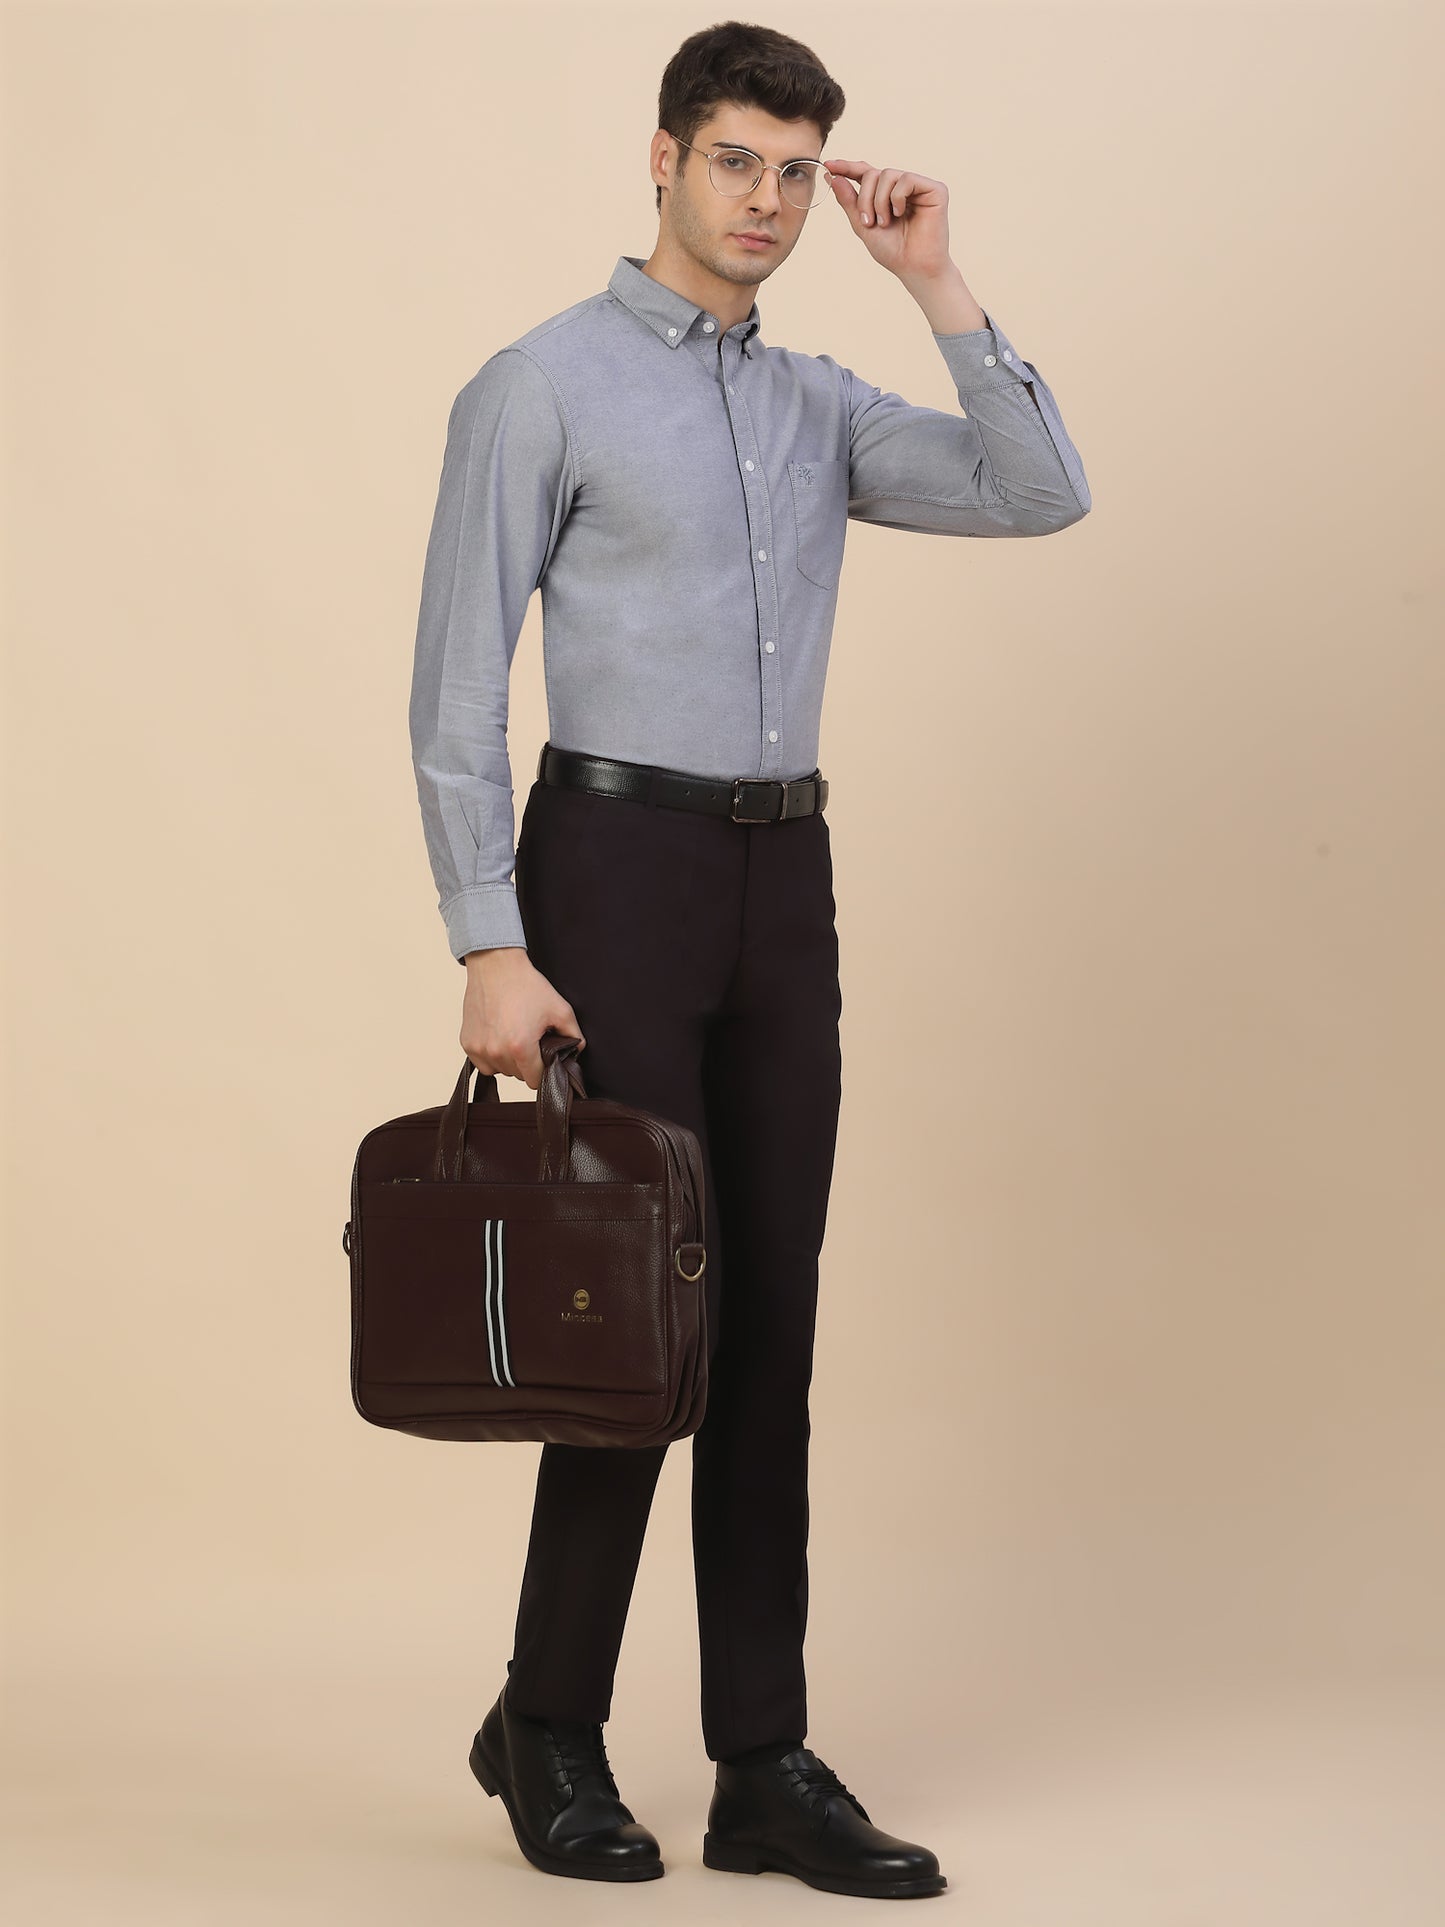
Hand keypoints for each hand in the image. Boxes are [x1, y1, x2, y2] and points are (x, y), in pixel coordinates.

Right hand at [461, 946, 584, 1091]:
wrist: (495, 966)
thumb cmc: (526, 985)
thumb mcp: (560, 1009)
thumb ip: (574, 1035)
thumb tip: (577, 1051)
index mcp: (521, 1048)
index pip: (535, 1081)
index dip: (544, 1072)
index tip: (545, 1058)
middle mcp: (497, 1052)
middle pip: (518, 1076)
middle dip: (527, 1063)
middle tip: (530, 1039)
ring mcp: (479, 1049)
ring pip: (500, 1071)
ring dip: (509, 1061)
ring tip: (514, 1036)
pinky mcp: (467, 1043)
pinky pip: (483, 1063)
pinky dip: (492, 1056)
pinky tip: (499, 1036)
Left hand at [822, 157, 952, 281]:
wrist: (914, 267)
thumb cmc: (892, 251)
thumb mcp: (863, 226)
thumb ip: (849, 201)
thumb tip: (833, 177)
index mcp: (885, 194)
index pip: (864, 173)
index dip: (847, 167)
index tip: (828, 165)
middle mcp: (901, 186)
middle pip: (873, 173)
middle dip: (864, 198)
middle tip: (868, 222)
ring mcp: (918, 186)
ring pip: (887, 174)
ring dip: (879, 200)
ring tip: (885, 222)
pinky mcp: (934, 189)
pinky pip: (906, 179)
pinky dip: (897, 197)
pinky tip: (900, 213)